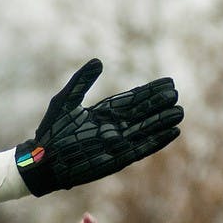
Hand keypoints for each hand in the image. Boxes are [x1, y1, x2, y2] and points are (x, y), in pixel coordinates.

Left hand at [16, 59, 182, 195]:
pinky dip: (157, 141)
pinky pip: (141, 149)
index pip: (131, 100)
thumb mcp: (65, 102)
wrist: (42, 161)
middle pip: (141, 113)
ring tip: (179, 112)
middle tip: (175, 94)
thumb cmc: (51, 133)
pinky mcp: (117, 159)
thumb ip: (81, 82)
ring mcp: (116, 143)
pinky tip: (172, 132)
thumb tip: (98, 61)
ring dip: (161, 122)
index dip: (149, 91)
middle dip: (158, 104)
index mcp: (103, 114)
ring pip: (144, 130)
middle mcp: (113, 128)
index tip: (168, 82)